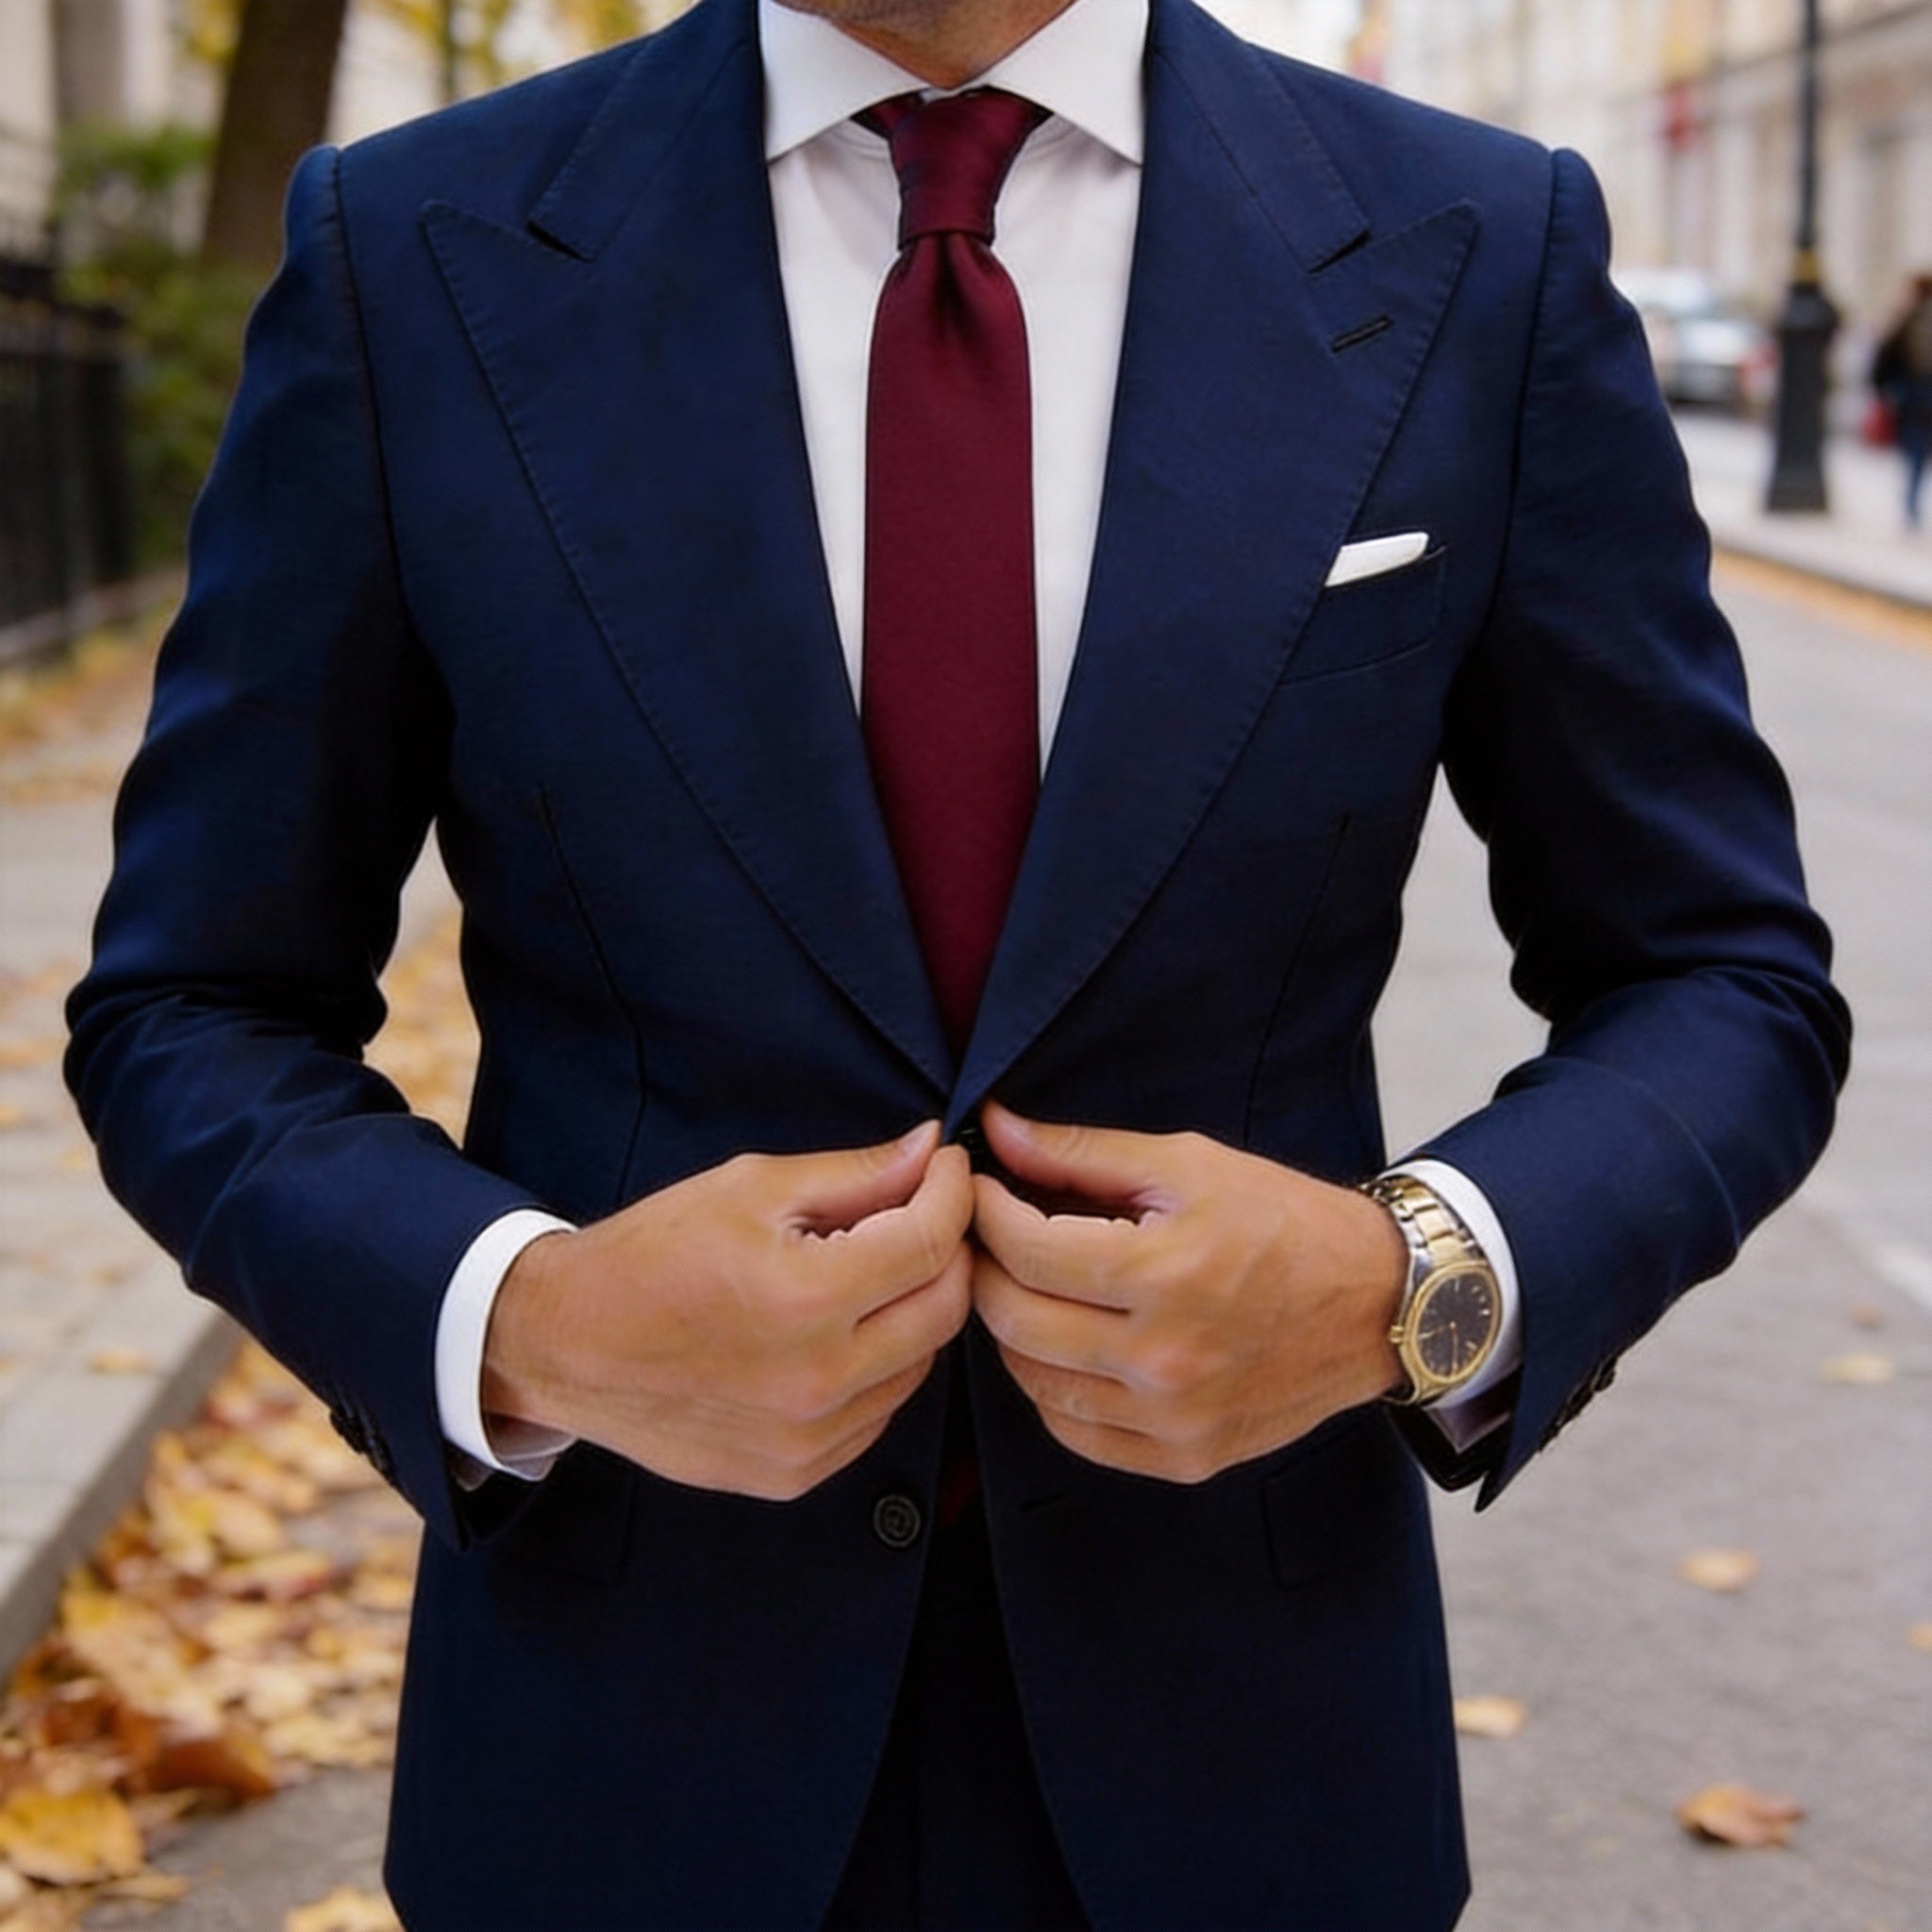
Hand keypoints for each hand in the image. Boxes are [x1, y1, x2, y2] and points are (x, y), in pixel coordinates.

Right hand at [484, 1123, 973, 1499]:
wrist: (566, 1346)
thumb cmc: (652, 1253)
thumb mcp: (750, 1188)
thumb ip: (855, 1174)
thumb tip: (932, 1149)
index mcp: (803, 1298)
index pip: (930, 1243)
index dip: (952, 1194)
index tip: (947, 1169)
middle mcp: (816, 1380)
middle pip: (944, 1309)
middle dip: (947, 1251)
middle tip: (923, 1214)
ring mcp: (807, 1439)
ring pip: (920, 1365)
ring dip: (914, 1310)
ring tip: (871, 1272)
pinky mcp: (794, 1474)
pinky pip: (878, 1413)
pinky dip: (879, 1367)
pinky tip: (838, 1331)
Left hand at [970, 1105, 1407, 1482]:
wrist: (1379, 1304)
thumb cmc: (1285, 1221)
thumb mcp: (1188, 1164)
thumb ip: (1082, 1153)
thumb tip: (997, 1129)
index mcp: (1165, 1274)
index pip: (1026, 1249)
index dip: (986, 1212)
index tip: (980, 1189)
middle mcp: (1164, 1358)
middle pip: (1015, 1320)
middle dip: (986, 1268)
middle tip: (990, 1236)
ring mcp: (1174, 1419)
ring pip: (1034, 1381)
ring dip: (1013, 1329)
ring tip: (1027, 1285)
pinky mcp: (1185, 1458)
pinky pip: (1075, 1433)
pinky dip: (1052, 1388)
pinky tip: (1065, 1345)